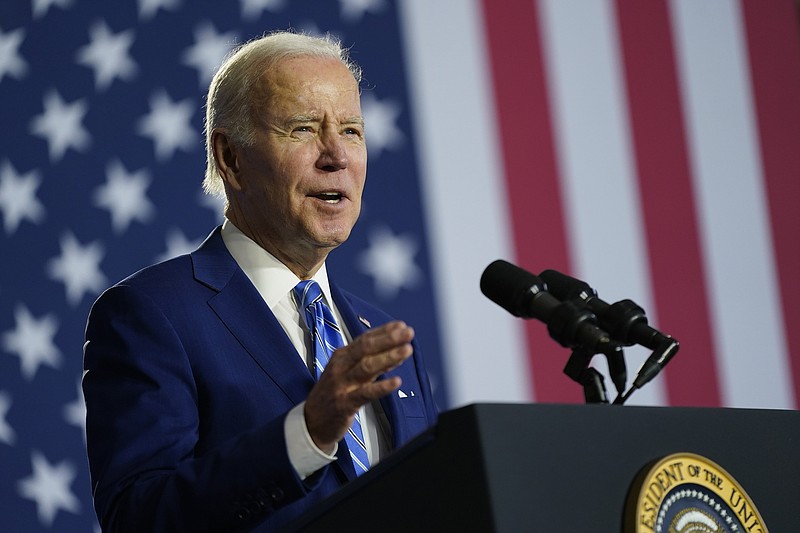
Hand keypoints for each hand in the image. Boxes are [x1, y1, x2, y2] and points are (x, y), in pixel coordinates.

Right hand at [304, 320, 413, 452]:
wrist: (311, 422)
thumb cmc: (332, 394)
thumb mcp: (348, 372)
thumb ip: (371, 362)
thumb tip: (395, 350)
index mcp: (342, 357)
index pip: (364, 339)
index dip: (384, 331)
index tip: (401, 325)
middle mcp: (341, 367)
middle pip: (366, 348)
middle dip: (388, 339)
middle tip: (407, 333)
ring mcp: (342, 385)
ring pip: (367, 367)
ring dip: (389, 357)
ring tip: (406, 350)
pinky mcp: (345, 403)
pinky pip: (366, 393)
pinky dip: (382, 387)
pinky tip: (396, 382)